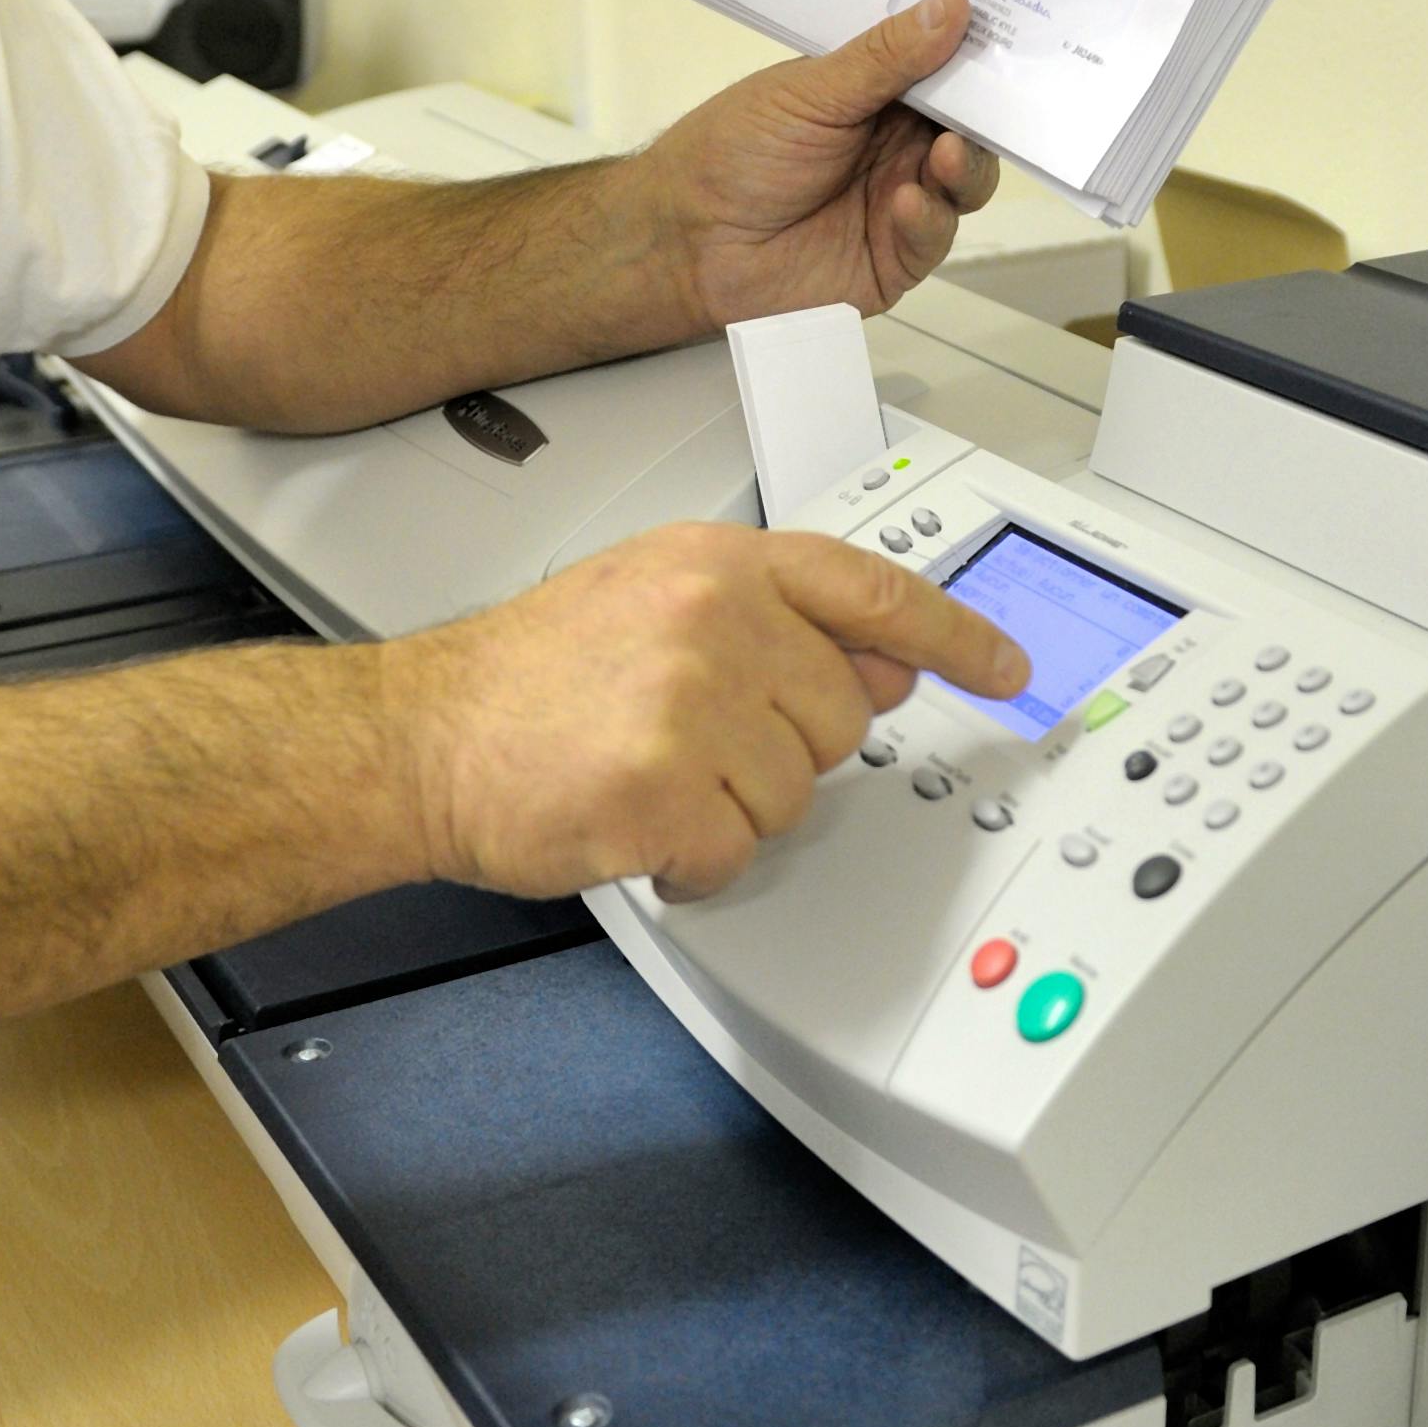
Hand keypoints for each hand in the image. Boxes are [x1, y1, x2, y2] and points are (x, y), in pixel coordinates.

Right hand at [382, 523, 1029, 900]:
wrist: (420, 737)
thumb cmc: (526, 679)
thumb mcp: (652, 600)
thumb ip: (769, 619)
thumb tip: (880, 664)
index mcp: (718, 564)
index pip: (872, 591)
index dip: (955, 635)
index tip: (1007, 669)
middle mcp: (713, 620)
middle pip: (841, 718)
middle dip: (782, 752)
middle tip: (696, 743)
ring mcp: (691, 704)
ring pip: (796, 795)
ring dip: (732, 811)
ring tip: (653, 778)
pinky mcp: (663, 790)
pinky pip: (735, 853)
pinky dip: (692, 862)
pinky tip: (636, 826)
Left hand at [648, 0, 1008, 327]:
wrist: (684, 241)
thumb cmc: (731, 154)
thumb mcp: (811, 93)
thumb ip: (886, 58)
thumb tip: (950, 5)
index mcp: (878, 93)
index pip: (944, 68)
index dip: (975, 51)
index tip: (1006, 29)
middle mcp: (897, 144)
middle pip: (970, 126)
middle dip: (987, 113)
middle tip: (995, 100)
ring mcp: (900, 200)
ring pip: (965, 182)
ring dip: (966, 166)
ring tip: (946, 154)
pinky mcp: (895, 257)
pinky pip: (934, 237)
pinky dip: (929, 218)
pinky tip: (906, 202)